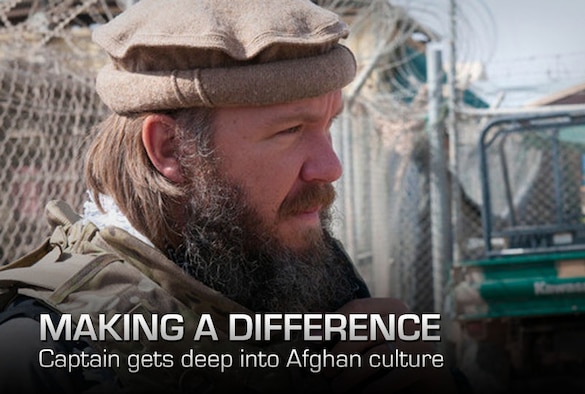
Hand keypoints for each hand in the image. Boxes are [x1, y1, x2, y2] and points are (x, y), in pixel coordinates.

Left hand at [322, 298, 457, 393]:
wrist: (430, 379)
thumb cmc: (391, 357)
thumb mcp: (368, 339)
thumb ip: (344, 330)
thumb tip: (309, 325)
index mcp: (390, 307)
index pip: (356, 309)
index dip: (331, 322)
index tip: (311, 337)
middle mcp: (406, 319)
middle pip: (363, 332)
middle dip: (339, 353)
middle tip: (324, 371)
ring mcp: (419, 340)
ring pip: (377, 356)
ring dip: (352, 374)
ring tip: (337, 388)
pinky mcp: (427, 363)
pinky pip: (395, 376)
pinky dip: (377, 387)